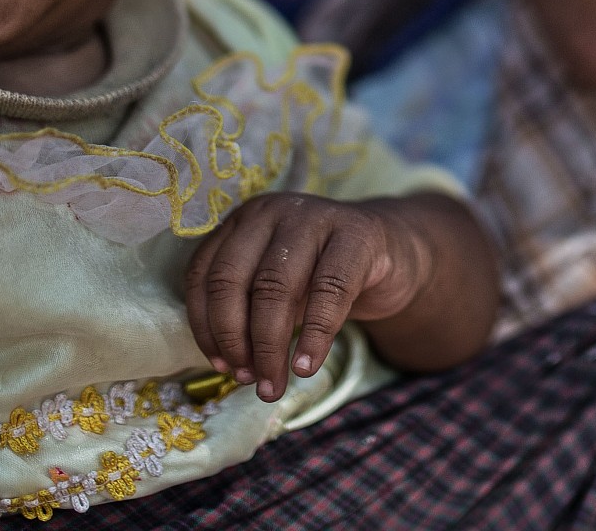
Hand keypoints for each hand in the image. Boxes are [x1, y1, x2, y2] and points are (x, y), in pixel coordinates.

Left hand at [184, 193, 433, 401]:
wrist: (390, 252)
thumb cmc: (321, 276)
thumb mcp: (278, 288)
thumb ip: (249, 312)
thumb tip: (231, 367)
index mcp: (242, 222)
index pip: (204, 274)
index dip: (206, 327)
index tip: (222, 367)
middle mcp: (271, 211)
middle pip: (233, 281)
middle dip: (235, 341)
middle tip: (249, 380)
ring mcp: (315, 216)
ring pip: (275, 287)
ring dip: (269, 346)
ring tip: (273, 384)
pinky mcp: (357, 233)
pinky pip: (329, 291)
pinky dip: (314, 336)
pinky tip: (307, 366)